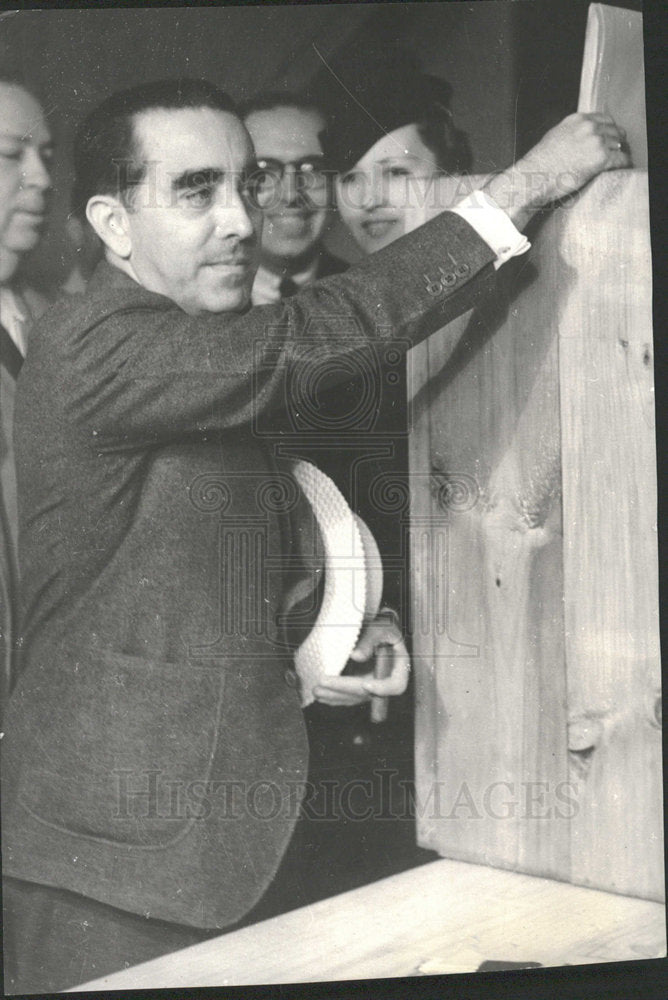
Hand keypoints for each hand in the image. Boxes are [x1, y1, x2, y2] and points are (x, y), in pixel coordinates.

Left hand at [312, 613, 409, 707]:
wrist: (377, 628)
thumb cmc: (382, 626)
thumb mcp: (380, 628)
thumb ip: (370, 640)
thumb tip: (356, 656)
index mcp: (399, 668)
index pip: (396, 685)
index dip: (382, 688)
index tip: (366, 685)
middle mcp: (386, 681)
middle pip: (369, 694)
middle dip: (344, 690)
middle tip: (323, 684)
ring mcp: (373, 686)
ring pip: (356, 697)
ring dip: (335, 696)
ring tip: (316, 690)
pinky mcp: (361, 687)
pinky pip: (349, 696)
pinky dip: (335, 696)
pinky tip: (321, 695)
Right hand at [485, 113, 630, 228]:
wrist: (534, 177)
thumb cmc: (539, 164)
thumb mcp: (554, 137)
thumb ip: (572, 133)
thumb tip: (582, 138)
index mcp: (577, 120)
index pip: (605, 119)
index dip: (608, 131)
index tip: (609, 140)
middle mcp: (589, 127)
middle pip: (615, 130)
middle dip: (615, 142)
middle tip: (613, 153)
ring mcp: (596, 141)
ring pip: (620, 144)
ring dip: (618, 153)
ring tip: (615, 163)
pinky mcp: (601, 158)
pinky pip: (621, 159)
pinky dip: (622, 165)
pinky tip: (617, 169)